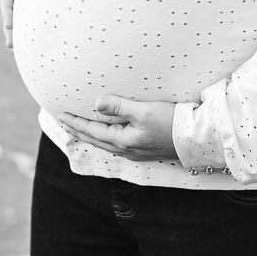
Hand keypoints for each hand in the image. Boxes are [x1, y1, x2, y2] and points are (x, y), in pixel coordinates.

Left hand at [58, 96, 177, 161]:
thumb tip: (96, 104)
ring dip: (90, 135)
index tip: (61, 116)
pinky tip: (106, 135)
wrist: (195, 137)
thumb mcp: (143, 111)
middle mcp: (127, 150)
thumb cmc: (171, 122)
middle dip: (79, 130)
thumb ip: (119, 107)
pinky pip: (116, 144)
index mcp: (123, 141)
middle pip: (95, 140)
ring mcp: (136, 152)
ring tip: (80, 128)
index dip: (75, 123)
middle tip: (64, 123)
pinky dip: (104, 137)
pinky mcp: (144, 149)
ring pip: (105, 144)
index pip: (92, 131)